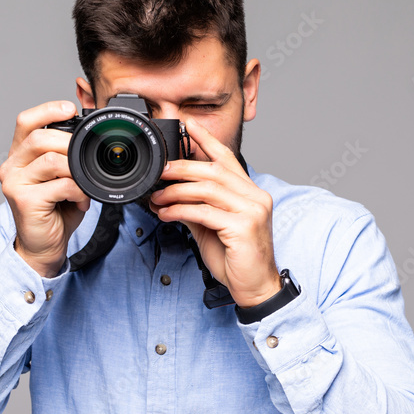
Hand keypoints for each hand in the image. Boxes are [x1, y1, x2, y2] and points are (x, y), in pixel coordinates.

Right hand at [0, 100, 89, 277]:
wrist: (43, 247)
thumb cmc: (55, 211)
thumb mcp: (61, 177)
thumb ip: (66, 156)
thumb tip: (89, 135)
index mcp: (20, 156)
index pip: (26, 121)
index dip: (47, 110)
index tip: (70, 109)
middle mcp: (12, 166)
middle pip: (39, 138)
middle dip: (69, 143)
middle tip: (86, 159)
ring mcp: (15, 183)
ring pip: (50, 160)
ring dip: (75, 170)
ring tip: (84, 185)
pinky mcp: (24, 201)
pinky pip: (59, 185)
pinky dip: (78, 191)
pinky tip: (81, 201)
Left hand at [148, 120, 281, 307]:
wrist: (256, 288)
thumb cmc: (236, 259)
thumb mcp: (212, 228)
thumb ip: (197, 208)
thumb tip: (171, 196)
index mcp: (250, 193)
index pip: (228, 159)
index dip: (207, 140)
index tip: (188, 125)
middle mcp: (255, 197)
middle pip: (214, 170)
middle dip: (183, 168)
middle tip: (160, 171)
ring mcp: (252, 211)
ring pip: (208, 189)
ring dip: (177, 191)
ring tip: (158, 197)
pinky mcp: (244, 228)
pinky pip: (205, 212)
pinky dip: (181, 211)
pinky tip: (166, 214)